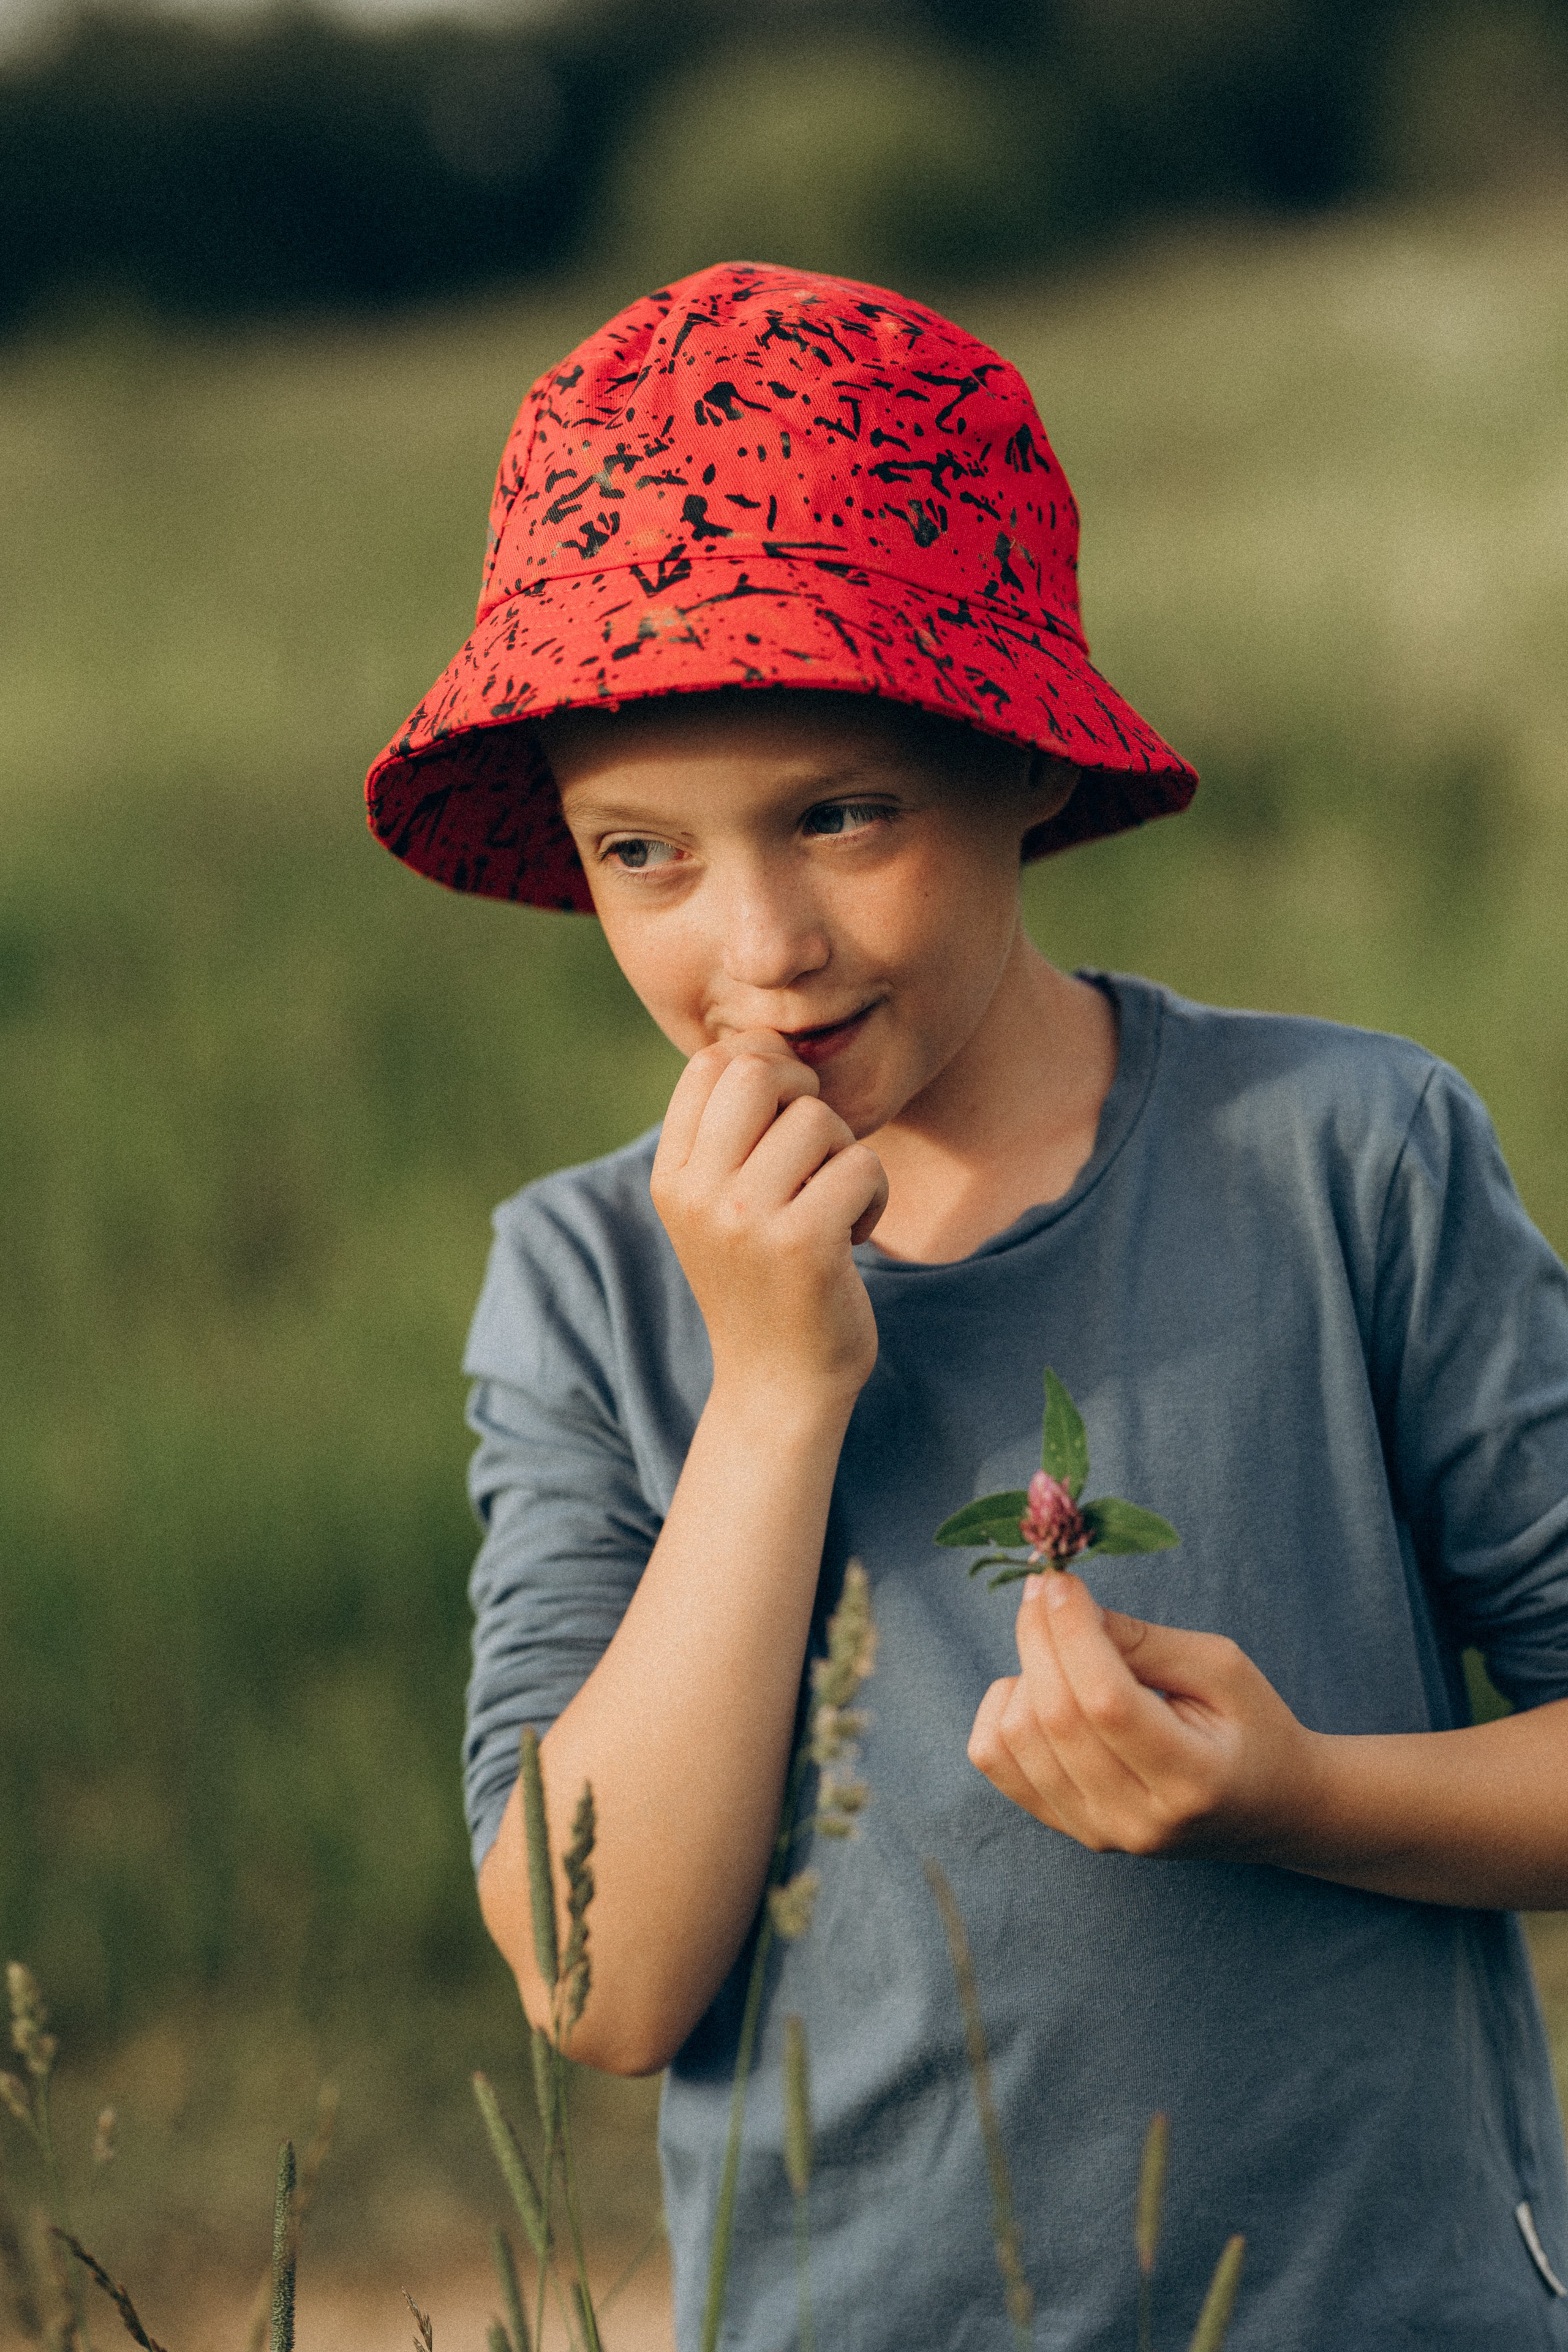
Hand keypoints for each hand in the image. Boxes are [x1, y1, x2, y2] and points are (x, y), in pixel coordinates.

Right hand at [651, 1029, 888, 1410]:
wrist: (778, 1386)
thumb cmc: (763, 1281)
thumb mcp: (718, 1205)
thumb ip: (728, 1132)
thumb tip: (764, 1043)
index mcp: (671, 1176)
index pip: (712, 1063)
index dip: (765, 1064)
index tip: (788, 1112)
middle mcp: (697, 1192)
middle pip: (760, 1072)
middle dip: (806, 1094)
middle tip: (817, 1146)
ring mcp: (746, 1218)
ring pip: (820, 1119)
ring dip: (846, 1155)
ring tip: (832, 1205)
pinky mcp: (803, 1244)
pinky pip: (861, 1165)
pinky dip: (874, 1195)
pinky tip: (852, 1236)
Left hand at [968, 1571, 1323, 1862]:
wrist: (1266, 1807)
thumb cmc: (1250, 1727)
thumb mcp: (1220, 1667)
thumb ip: (1143, 1640)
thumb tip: (1064, 1605)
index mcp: (1191, 1780)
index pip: (1107, 1703)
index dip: (1073, 1633)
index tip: (1062, 1580)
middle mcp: (1137, 1820)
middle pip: (1056, 1717)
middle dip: (1039, 1636)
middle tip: (1048, 1588)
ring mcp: (1096, 1832)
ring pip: (1016, 1737)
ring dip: (1026, 1671)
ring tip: (1063, 1649)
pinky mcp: (1067, 1827)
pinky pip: (995, 1760)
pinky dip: (1004, 1709)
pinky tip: (1039, 1689)